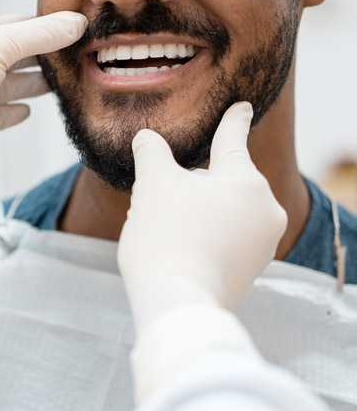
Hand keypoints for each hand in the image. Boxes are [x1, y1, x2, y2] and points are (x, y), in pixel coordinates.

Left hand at [0, 12, 87, 186]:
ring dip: (30, 85)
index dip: (44, 28)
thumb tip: (73, 24)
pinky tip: (26, 112)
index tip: (72, 31)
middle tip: (70, 60)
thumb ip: (38, 36)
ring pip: (7, 87)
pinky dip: (12, 113)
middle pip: (13, 57)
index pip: (15, 26)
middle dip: (41, 58)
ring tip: (56, 84)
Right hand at [117, 102, 287, 334]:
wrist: (176, 303)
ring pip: (222, 212)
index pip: (233, 141)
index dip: (232, 121)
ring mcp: (261, 246)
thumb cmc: (166, 237)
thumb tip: (145, 138)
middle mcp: (265, 212)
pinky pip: (225, 240)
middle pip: (222, 183)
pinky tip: (179, 250)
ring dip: (194, 212)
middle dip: (192, 185)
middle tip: (160, 203)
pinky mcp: (249, 272)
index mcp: (247, 183)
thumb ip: (151, 154)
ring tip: (166, 232)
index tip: (243, 106)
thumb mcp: (153, 186)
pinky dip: (203, 237)